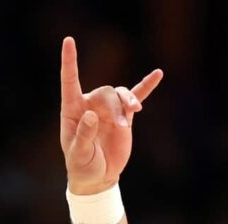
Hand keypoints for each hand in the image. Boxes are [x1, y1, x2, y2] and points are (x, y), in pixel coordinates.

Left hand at [59, 36, 162, 194]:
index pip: (70, 81)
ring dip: (129, 104)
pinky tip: (158, 74)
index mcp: (73, 109)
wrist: (98, 177)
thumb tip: (92, 114)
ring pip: (121, 95)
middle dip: (116, 106)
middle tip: (123, 126)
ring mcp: (108, 109)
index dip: (69, 61)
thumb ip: (84, 135)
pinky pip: (135, 97)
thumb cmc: (82, 166)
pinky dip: (146, 87)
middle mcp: (90, 104)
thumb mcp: (79, 154)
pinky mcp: (124, 116)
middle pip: (106, 92)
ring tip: (134, 117)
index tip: (69, 41)